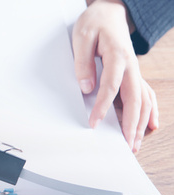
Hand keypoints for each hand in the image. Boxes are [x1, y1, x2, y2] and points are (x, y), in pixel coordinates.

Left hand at [72, 0, 157, 151]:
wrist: (110, 12)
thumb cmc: (95, 23)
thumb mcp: (81, 37)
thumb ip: (83, 62)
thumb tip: (86, 87)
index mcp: (117, 55)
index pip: (110, 86)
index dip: (102, 106)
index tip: (94, 122)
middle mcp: (130, 65)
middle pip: (134, 98)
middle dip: (131, 123)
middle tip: (126, 144)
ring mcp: (135, 71)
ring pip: (143, 99)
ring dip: (140, 122)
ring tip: (135, 143)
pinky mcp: (133, 74)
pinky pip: (145, 94)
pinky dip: (150, 110)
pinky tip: (151, 125)